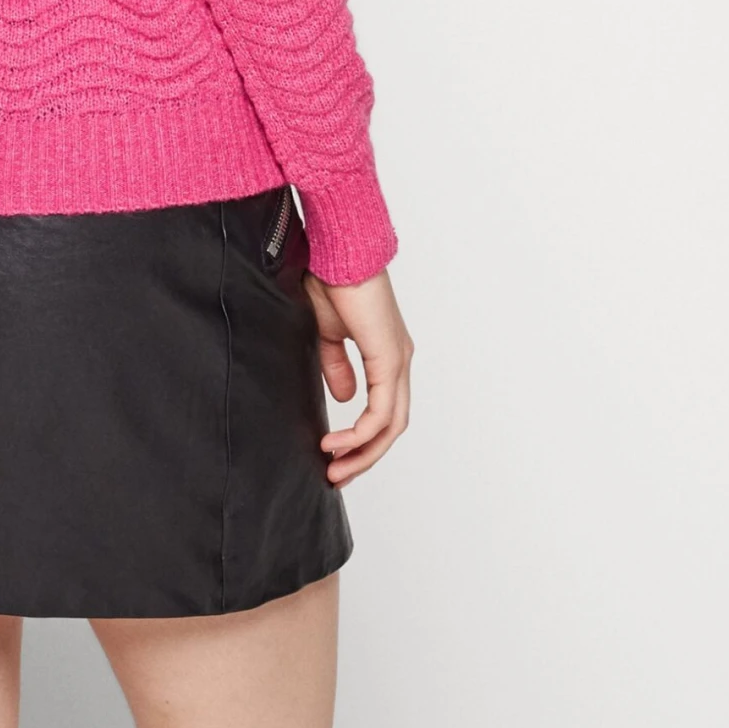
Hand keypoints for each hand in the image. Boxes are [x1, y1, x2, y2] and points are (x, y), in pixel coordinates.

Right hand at [303, 267, 412, 485]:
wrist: (337, 252)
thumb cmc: (330, 280)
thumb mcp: (329, 332)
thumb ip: (338, 364)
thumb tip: (345, 397)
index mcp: (387, 353)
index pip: (384, 409)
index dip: (362, 438)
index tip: (335, 455)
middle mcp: (399, 360)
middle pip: (392, 426)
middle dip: (365, 456)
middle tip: (338, 476)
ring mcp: (398, 361)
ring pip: (391, 425)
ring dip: (363, 452)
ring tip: (335, 467)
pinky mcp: (389, 359)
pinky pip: (381, 411)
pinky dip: (360, 432)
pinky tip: (336, 441)